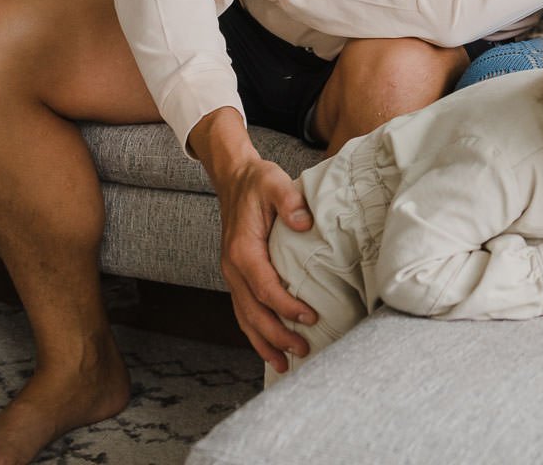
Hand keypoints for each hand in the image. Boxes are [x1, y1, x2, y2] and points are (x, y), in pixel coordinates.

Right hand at [192, 109, 316, 372]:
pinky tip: (270, 346)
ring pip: (244, 318)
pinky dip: (256, 332)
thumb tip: (304, 222)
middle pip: (252, 312)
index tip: (310, 318)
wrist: (234, 179)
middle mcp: (233, 268)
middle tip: (303, 351)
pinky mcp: (238, 277)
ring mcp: (232, 275)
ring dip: (263, 342)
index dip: (286, 306)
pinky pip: (244, 311)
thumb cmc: (258, 182)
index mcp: (243, 250)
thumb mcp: (274, 182)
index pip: (264, 287)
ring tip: (285, 364)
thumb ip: (289, 200)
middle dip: (276, 336)